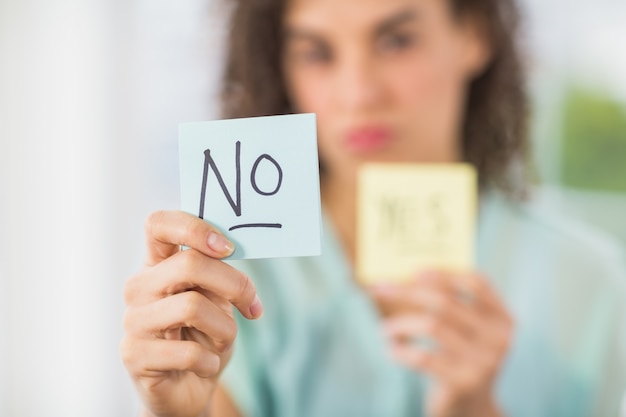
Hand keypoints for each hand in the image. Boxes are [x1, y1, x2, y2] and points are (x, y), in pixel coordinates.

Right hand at [120, 211, 262, 416]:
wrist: (187, 388)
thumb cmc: (204, 335)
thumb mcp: (217, 298)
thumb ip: (218, 273)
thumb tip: (233, 248)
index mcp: (157, 264)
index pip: (158, 223)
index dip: (194, 228)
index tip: (228, 248)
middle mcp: (139, 286)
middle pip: (190, 264)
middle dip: (235, 284)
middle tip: (252, 304)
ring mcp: (133, 320)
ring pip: (193, 306)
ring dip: (225, 327)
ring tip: (224, 339)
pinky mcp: (134, 355)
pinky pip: (188, 351)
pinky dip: (211, 360)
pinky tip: (207, 364)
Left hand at [370, 271, 512, 416]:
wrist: (471, 413)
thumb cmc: (460, 362)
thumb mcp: (467, 335)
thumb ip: (451, 307)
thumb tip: (407, 277)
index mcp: (503, 320)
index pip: (477, 283)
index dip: (445, 273)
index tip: (415, 271)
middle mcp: (498, 339)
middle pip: (445, 302)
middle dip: (407, 291)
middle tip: (380, 288)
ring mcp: (482, 363)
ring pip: (430, 325)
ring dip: (399, 324)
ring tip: (385, 330)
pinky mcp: (462, 384)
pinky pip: (421, 356)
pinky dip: (399, 350)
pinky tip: (392, 350)